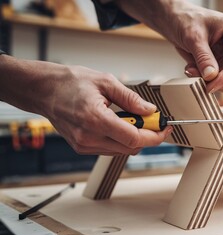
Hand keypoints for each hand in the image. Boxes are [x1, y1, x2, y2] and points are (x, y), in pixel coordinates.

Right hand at [42, 65, 172, 154]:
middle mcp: (89, 137)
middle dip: (148, 136)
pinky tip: (120, 125)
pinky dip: (121, 140)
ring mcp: (84, 145)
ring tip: (134, 119)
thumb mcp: (106, 82)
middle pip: (131, 148)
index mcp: (95, 119)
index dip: (154, 135)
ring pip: (122, 151)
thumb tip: (150, 110)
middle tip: (153, 121)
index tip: (165, 128)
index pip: (134, 138)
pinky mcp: (82, 147)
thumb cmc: (70, 82)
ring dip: (134, 138)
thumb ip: (131, 99)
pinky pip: (111, 149)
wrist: (44, 90)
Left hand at [116, 0, 222, 92]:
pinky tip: (193, 70)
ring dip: (216, 84)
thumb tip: (212, 78)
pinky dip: (209, 82)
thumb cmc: (182, 18)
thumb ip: (203, 58)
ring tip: (194, 72)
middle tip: (202, 81)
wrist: (171, 17)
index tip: (210, 85)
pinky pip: (221, 81)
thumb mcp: (192, 36)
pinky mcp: (221, 63)